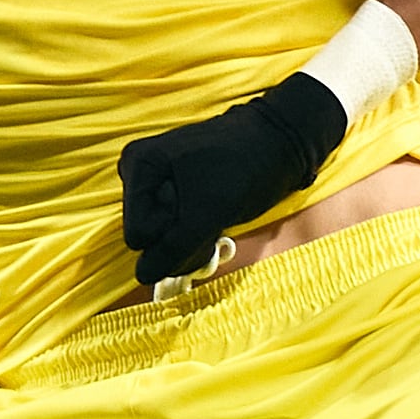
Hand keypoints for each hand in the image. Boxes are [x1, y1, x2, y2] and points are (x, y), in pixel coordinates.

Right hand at [120, 74, 345, 284]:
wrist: (280, 142)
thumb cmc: (245, 166)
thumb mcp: (209, 210)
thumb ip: (174, 247)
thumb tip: (143, 276)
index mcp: (139, 164)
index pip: (139, 235)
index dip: (171, 233)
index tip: (200, 209)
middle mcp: (140, 172)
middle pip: (147, 237)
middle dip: (181, 238)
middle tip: (213, 214)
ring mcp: (157, 184)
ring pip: (162, 239)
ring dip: (192, 240)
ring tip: (218, 214)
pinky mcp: (174, 195)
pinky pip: (175, 231)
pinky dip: (197, 234)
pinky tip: (216, 217)